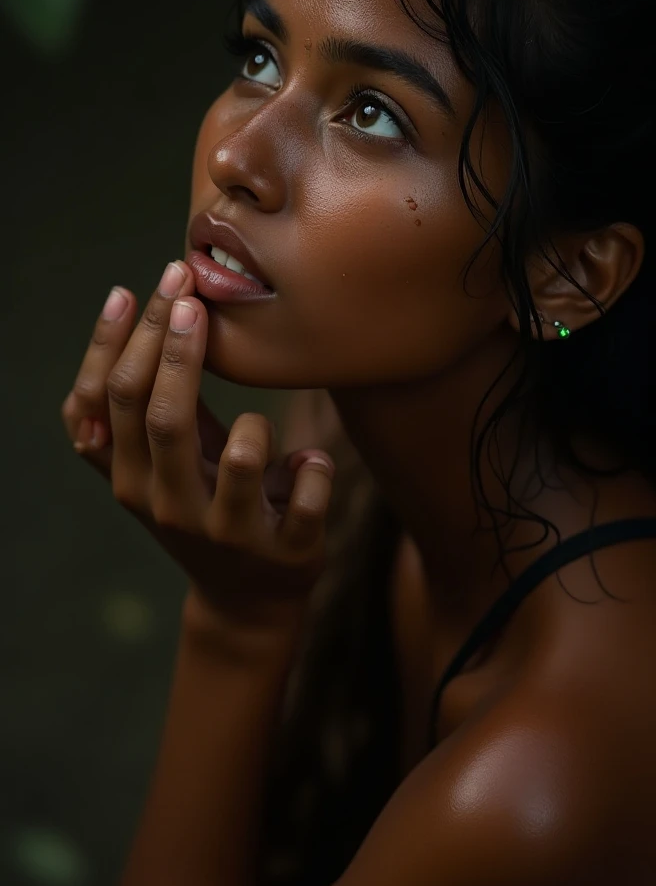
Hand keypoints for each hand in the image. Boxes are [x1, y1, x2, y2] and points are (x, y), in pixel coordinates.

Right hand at [61, 261, 335, 625]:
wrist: (247, 600)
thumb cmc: (203, 506)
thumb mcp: (163, 464)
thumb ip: (144, 406)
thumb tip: (130, 307)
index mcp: (133, 479)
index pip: (111, 400)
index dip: (121, 340)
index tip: (141, 285)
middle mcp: (170, 507)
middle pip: (162, 416)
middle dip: (174, 346)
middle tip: (188, 287)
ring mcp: (228, 533)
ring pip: (242, 456)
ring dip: (257, 428)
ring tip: (258, 430)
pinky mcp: (285, 550)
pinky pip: (307, 494)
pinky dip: (313, 468)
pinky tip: (309, 463)